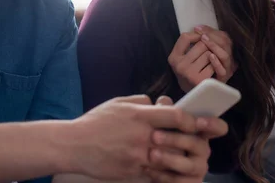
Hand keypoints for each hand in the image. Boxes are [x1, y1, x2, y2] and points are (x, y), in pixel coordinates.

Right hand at [66, 95, 201, 180]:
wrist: (73, 145)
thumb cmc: (95, 122)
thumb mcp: (118, 103)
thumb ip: (141, 101)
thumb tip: (159, 103)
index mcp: (138, 115)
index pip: (176, 116)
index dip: (192, 119)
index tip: (197, 122)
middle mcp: (141, 136)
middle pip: (179, 140)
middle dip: (193, 141)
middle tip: (201, 141)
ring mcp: (138, 156)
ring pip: (172, 160)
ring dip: (182, 158)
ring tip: (189, 157)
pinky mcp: (133, 172)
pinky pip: (158, 174)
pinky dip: (166, 171)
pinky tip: (170, 168)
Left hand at [140, 97, 227, 182]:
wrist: (143, 163)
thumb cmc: (156, 138)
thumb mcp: (158, 122)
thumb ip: (163, 110)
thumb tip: (163, 101)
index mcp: (198, 131)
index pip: (217, 128)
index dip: (212, 124)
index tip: (198, 122)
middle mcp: (202, 150)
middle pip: (199, 145)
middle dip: (176, 139)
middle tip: (154, 136)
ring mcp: (197, 168)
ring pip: (190, 165)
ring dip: (170, 159)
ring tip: (151, 154)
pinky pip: (180, 182)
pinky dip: (163, 176)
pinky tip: (148, 169)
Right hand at [168, 32, 214, 92]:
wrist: (194, 95)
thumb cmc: (190, 72)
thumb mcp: (183, 58)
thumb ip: (187, 43)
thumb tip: (198, 28)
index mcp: (173, 58)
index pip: (185, 37)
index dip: (196, 35)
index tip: (200, 38)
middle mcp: (179, 65)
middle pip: (200, 44)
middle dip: (207, 46)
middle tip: (207, 54)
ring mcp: (189, 73)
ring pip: (208, 53)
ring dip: (212, 56)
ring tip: (209, 63)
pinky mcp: (200, 80)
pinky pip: (214, 64)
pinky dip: (215, 65)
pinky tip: (212, 70)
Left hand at [193, 26, 236, 83]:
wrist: (197, 88)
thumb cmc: (198, 68)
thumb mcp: (201, 52)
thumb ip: (203, 40)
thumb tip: (198, 28)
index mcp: (227, 50)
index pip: (224, 36)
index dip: (211, 31)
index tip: (198, 28)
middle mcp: (230, 58)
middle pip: (226, 43)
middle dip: (212, 36)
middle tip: (201, 33)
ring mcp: (227, 69)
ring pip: (225, 55)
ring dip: (214, 46)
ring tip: (203, 39)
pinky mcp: (222, 80)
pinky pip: (222, 71)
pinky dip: (217, 62)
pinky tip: (210, 56)